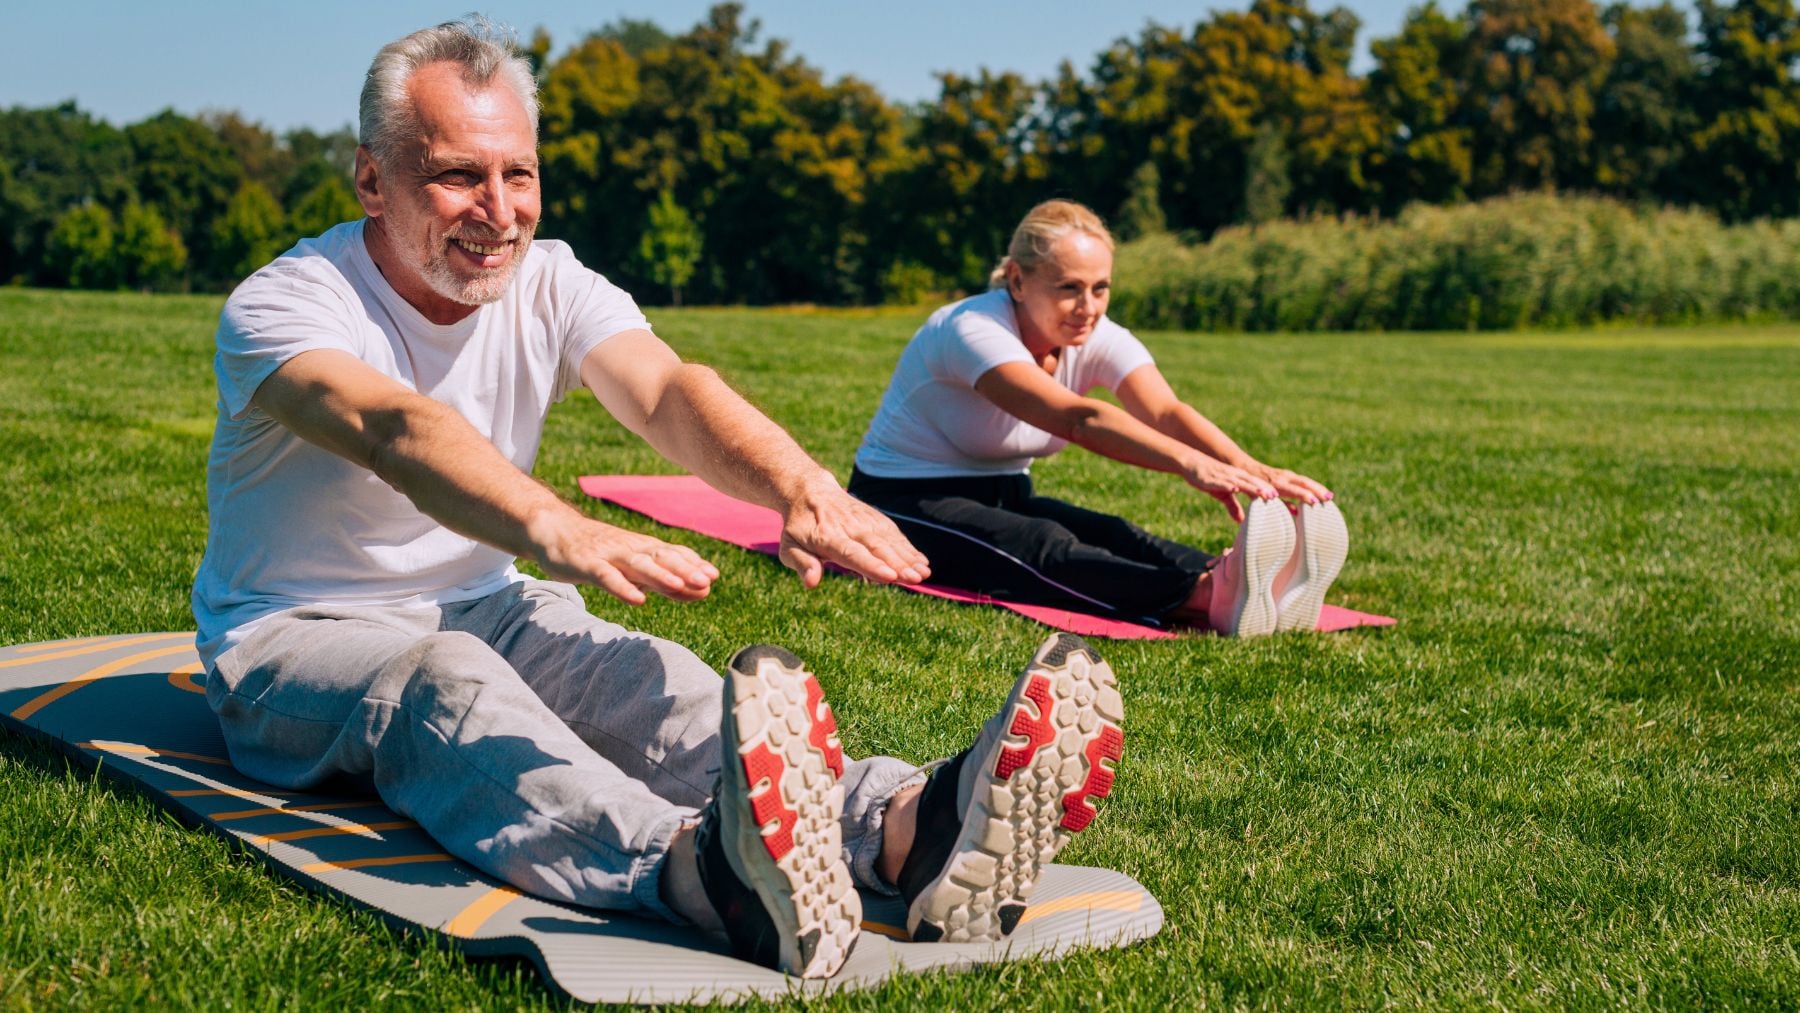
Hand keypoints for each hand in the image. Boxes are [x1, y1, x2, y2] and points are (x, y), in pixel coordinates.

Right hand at [535, 516, 718, 604]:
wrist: (553, 529)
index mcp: (642, 548)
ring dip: (660, 575)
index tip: (715, 576)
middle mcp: (629, 549)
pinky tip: (638, 600)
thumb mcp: (633, 566)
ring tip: (681, 585)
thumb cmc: (597, 551)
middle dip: (685, 569)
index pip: (672, 554)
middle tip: (707, 580)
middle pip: (661, 558)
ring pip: (638, 565)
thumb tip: (701, 591)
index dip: (692, 563)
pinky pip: (607, 577)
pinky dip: (623, 588)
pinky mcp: (587, 564)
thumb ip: (663, 579)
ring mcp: (608, 555)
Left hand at [779, 478, 930, 587]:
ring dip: (908, 556)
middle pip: (877, 547)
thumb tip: (811, 583)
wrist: (808, 491)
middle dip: (898, 563)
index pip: (852, 553)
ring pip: (889, 539)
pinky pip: (894, 533)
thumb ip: (802, 564)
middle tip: (916, 579)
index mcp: (827, 537)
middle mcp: (849, 527)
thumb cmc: (798, 527)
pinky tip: (922, 562)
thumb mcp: (789, 547)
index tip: (890, 576)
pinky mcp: (875, 518)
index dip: (871, 565)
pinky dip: (908, 547)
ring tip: (924, 573)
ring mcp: (864, 521)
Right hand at [1184, 456, 1278, 522]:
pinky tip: (1234, 489)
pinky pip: (1221, 483)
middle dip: (1264, 489)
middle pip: (1252, 482)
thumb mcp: (1222, 494)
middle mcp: (1234, 476)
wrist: (1191, 463)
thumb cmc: (1209, 478)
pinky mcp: (1211, 479)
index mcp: (1239, 478)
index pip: (1257, 484)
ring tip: (1262, 493)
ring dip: (1251, 487)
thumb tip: (1241, 520)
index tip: (1279, 499)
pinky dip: (1228, 485)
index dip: (1268, 491)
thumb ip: (1232, 506)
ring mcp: (1224, 476)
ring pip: (1240, 482)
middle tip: (1276, 497)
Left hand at [1250, 464, 1332, 505]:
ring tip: (1329, 497)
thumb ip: (1270, 504)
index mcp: (1274, 483)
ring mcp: (1286, 475)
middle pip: (1303, 483)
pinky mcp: (1287, 475)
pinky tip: (1320, 494)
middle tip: (1328, 498)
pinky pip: (1302, 481)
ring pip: (1304, 481)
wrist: (1245, 467)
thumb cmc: (1250, 486)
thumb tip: (1281, 514)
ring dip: (1317, 488)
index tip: (1314, 502)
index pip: (1292, 489)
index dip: (1303, 496)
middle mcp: (1282, 477)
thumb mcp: (1256, 496)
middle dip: (1316, 490)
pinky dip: (1312, 486)